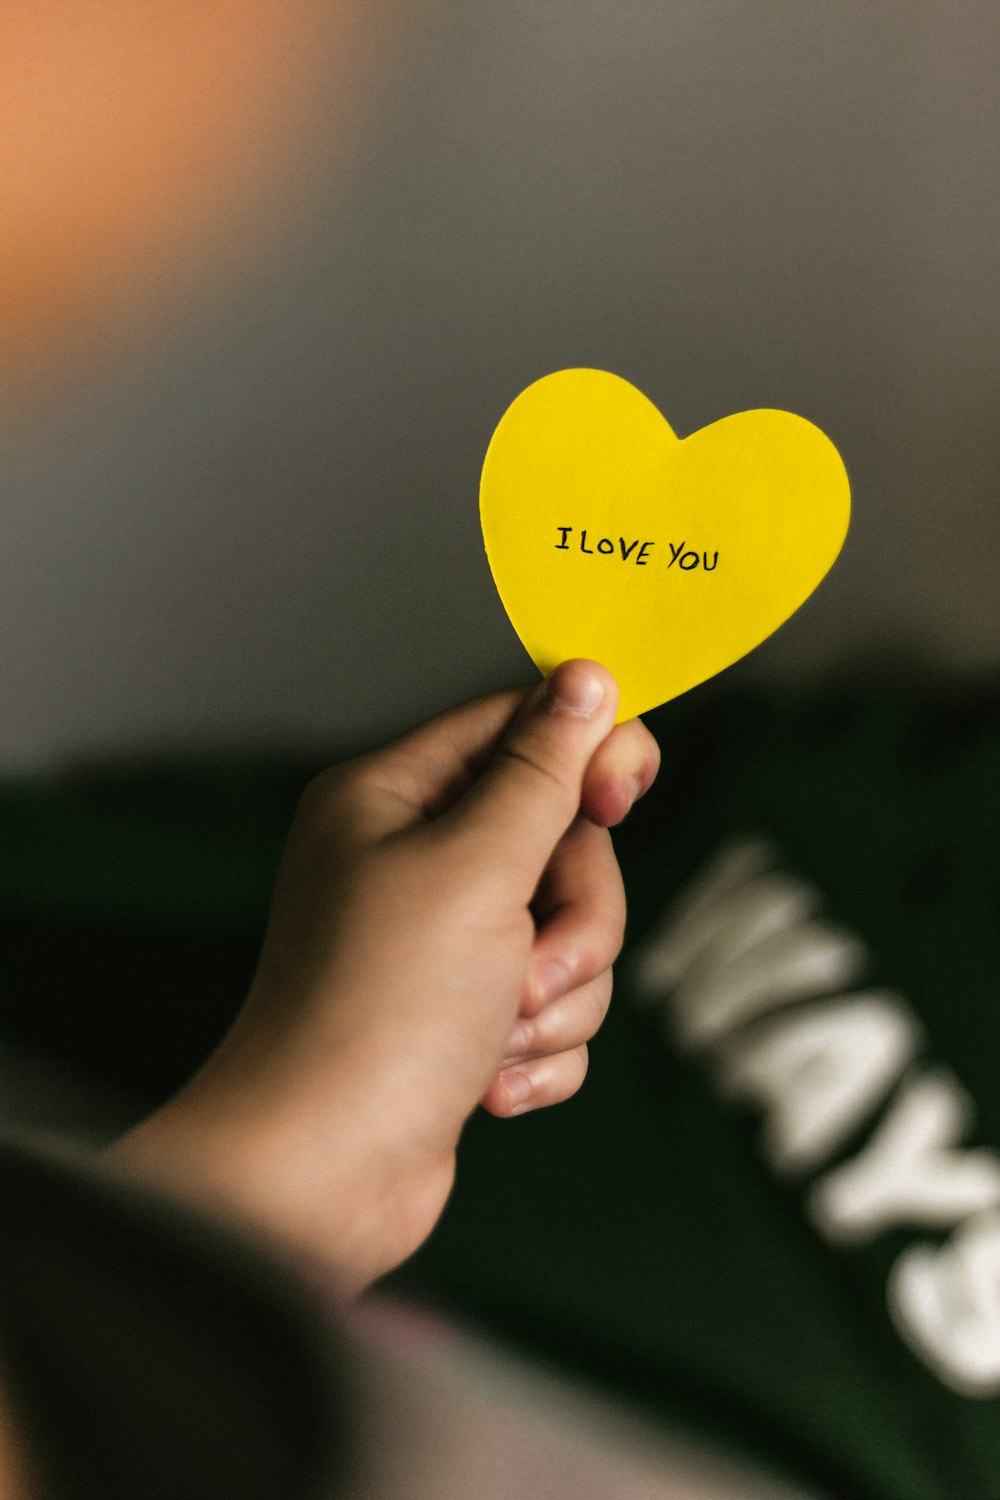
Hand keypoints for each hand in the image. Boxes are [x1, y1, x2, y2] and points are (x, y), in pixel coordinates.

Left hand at [110, 662, 658, 1294]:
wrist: (326, 1175)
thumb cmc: (379, 1010)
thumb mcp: (477, 868)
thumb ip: (543, 771)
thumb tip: (586, 678)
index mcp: (391, 798)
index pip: (516, 727)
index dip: (584, 753)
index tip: (620, 796)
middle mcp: (413, 861)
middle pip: (562, 841)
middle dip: (572, 915)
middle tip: (530, 969)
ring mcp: (442, 944)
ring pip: (572, 931)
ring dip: (558, 995)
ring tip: (499, 1037)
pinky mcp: (466, 1016)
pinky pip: (557, 1006)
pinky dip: (540, 1050)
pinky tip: (487, 1085)